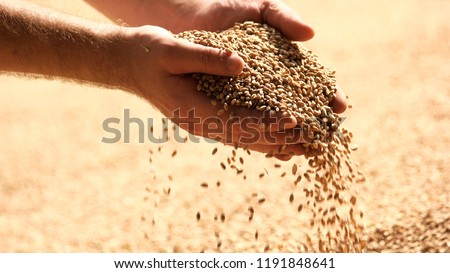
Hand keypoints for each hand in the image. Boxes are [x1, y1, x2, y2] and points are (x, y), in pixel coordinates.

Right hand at [121, 26, 308, 159]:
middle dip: (278, 140)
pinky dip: (260, 132)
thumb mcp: (172, 49)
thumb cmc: (147, 54)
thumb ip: (205, 57)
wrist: (127, 63)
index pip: (236, 121)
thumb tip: (241, 65)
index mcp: (192, 109)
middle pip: (245, 137)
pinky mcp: (207, 115)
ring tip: (304, 145)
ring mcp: (203, 122)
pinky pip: (238, 129)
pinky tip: (278, 134)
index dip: (266, 123)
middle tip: (311, 143)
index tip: (295, 121)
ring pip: (244, 137)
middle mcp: (200, 122)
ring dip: (273, 142)